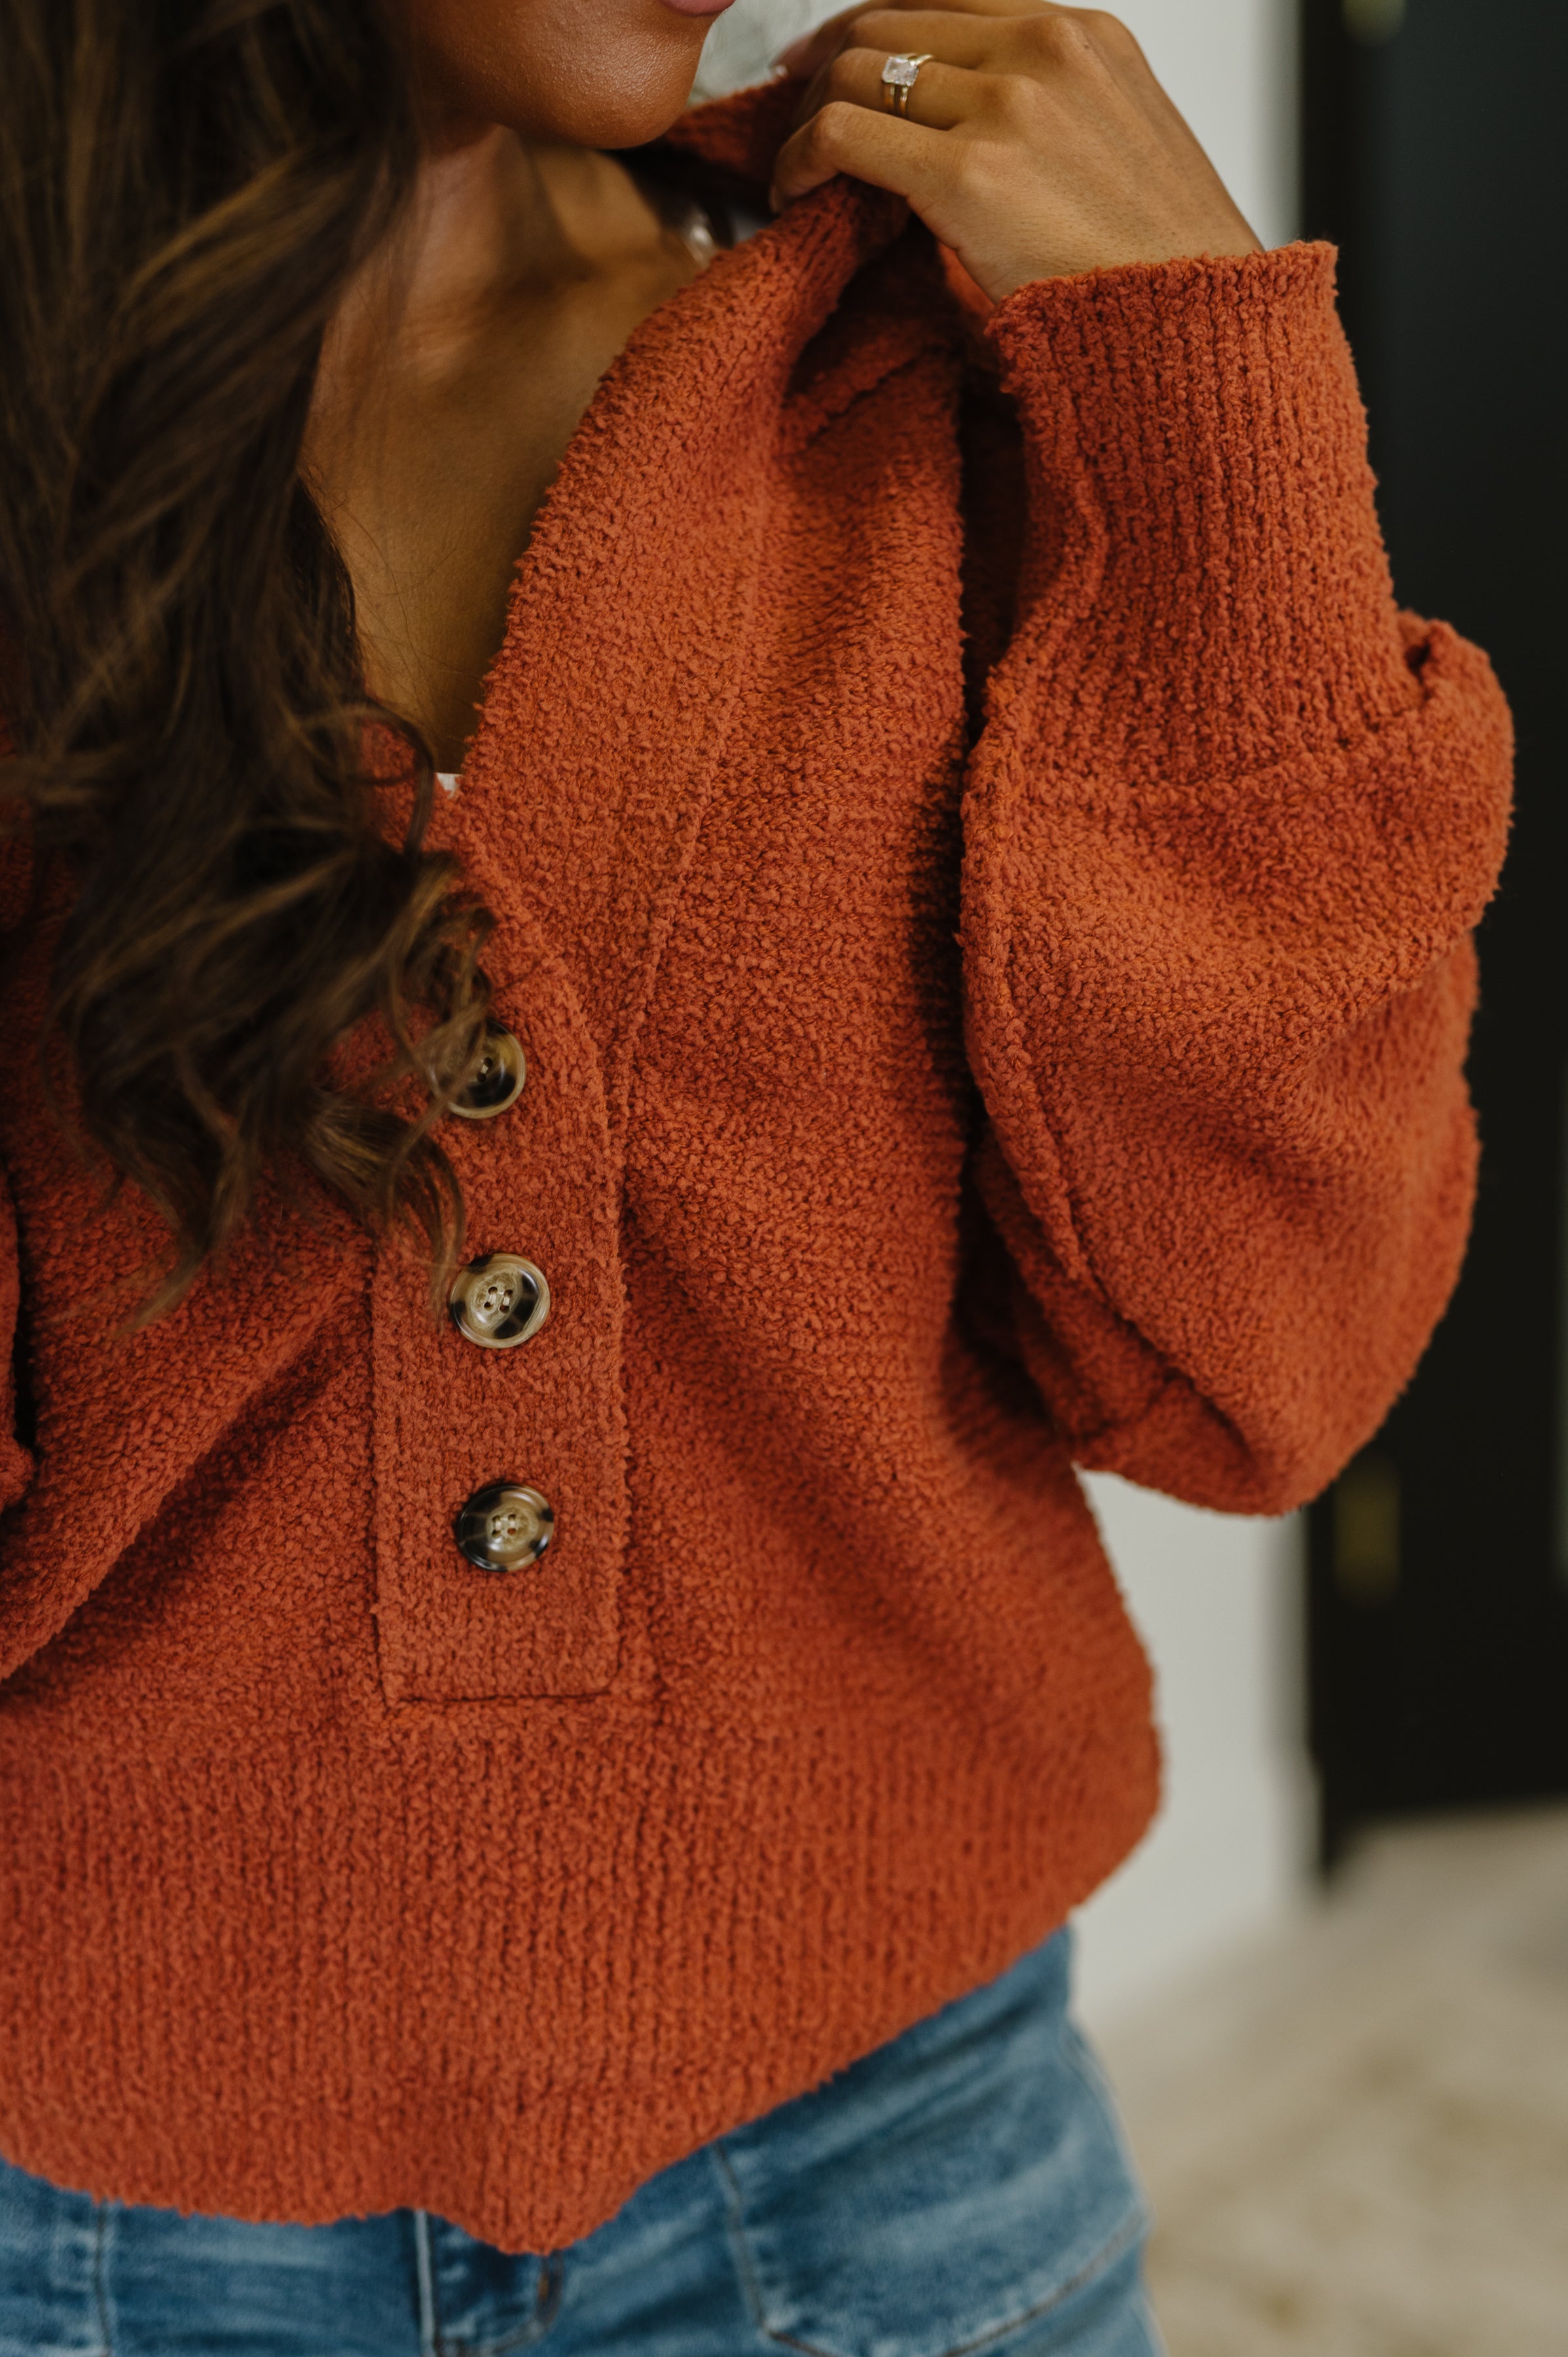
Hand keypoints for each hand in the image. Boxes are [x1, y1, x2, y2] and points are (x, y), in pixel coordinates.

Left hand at [770, 2, 1261, 304]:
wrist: (1193, 328)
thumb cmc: (1160, 266)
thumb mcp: (1120, 147)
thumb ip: (1051, 110)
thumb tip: (972, 122)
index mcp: (1086, 34)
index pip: (944, 0)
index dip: (873, 28)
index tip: (833, 65)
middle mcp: (1045, 48)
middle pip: (886, 21)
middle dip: (828, 69)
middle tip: (801, 121)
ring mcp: (1006, 105)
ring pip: (852, 68)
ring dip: (808, 117)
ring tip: (801, 171)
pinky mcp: (968, 173)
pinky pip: (839, 134)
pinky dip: (798, 158)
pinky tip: (794, 193)